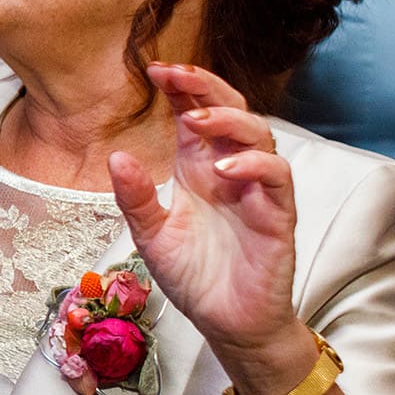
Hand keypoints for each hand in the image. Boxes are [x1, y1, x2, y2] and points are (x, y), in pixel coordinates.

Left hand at [109, 62, 308, 394]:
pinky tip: (226, 169)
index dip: (181, 88)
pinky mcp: (277, 215)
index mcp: (197, 169)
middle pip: (230, 110)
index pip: (194, 114)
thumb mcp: (151, 236)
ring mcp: (256, 190)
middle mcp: (229, 171)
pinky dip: (255, 164)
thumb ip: (136, 198)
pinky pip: (277, 177)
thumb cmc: (194, 277)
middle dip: (206, 86)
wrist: (227, 324)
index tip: (153, 69)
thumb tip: (117, 157)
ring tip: (198, 119)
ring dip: (230, 120)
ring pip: (259, 133)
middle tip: (176, 74)